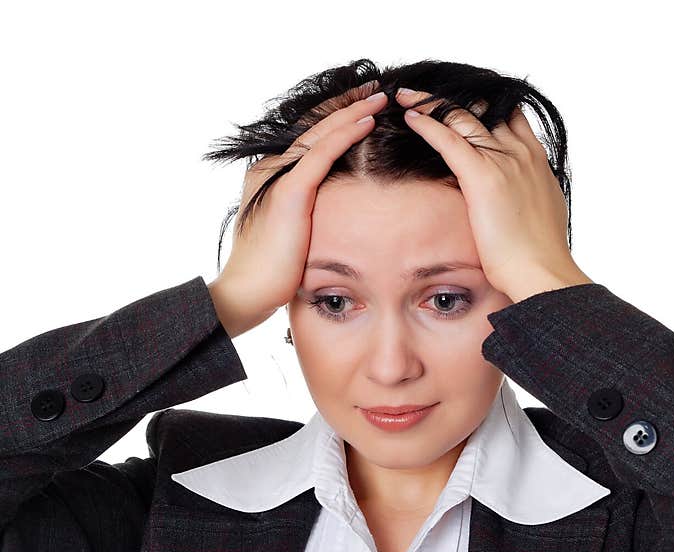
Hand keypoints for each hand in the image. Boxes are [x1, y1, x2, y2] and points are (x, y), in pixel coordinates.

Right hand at [208, 80, 388, 337]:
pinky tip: (367, 122)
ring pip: (320, 132)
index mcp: (270, 175)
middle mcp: (270, 168)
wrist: (246, 292)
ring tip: (379, 97)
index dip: (335, 117)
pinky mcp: (289, 191)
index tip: (362, 105)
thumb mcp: (291, 233)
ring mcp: (277, 176)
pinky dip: (346, 134)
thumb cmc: (271, 271)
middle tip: (375, 89)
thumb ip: (306, 213)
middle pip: (314, 126)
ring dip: (352, 111)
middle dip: (346, 105)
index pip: (308, 136)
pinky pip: (322, 153)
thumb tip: (329, 214)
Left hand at [394, 89, 591, 301]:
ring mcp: (503, 160)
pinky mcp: (482, 175)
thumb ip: (528, 195)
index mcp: (537, 161)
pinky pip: (448, 137)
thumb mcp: (541, 214)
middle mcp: (522, 152)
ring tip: (409, 95)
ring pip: (463, 117)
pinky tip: (408, 114)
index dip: (486, 108)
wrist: (542, 270)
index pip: (510, 118)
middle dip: (456, 100)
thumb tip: (517, 199)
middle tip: (430, 95)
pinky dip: (426, 122)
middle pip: (486, 110)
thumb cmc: (540, 253)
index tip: (466, 106)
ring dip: (433, 103)